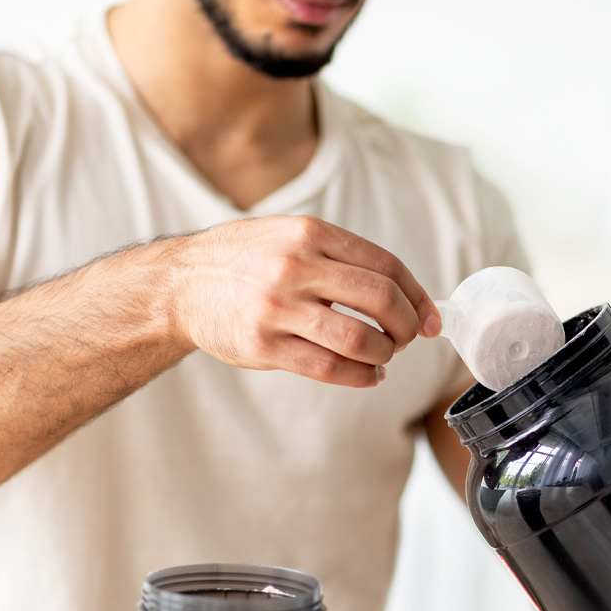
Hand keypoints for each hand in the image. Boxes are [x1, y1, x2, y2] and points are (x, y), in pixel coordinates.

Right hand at [172, 215, 441, 387]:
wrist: (180, 284)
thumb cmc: (243, 260)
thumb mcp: (289, 236)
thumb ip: (338, 256)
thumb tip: (401, 293)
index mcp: (309, 233)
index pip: (386, 266)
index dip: (418, 296)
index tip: (430, 318)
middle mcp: (295, 267)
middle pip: (380, 301)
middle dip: (407, 326)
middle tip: (408, 339)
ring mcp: (277, 308)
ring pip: (359, 340)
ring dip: (385, 354)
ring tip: (384, 357)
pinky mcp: (263, 345)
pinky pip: (328, 368)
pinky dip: (360, 376)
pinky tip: (367, 375)